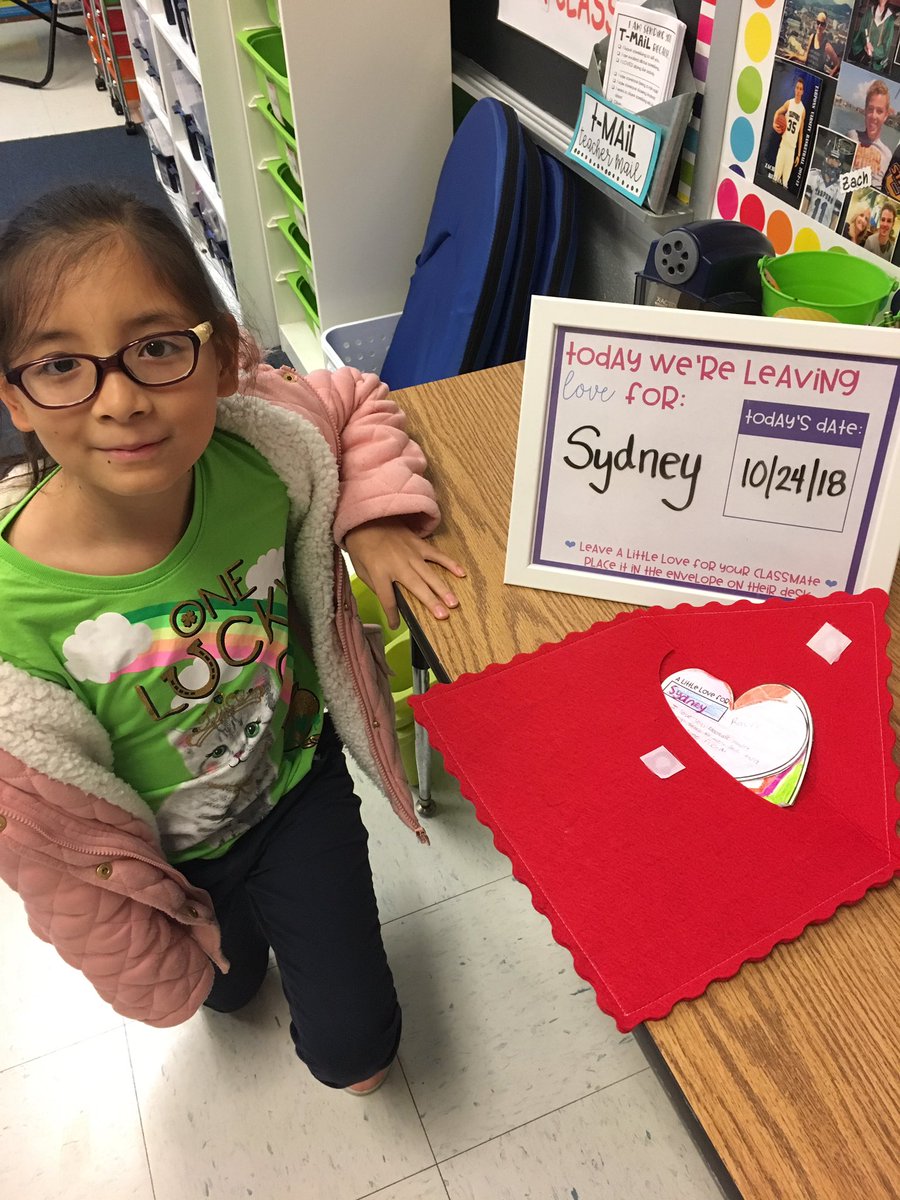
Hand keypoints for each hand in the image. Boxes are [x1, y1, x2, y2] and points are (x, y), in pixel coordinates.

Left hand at [344, 516, 465, 628]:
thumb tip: (390, 599)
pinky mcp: (418, 544)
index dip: (392, 614)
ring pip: (429, 574)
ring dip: (442, 589)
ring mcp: (411, 554)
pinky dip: (449, 563)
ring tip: (453, 602)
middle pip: (416, 587)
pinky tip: (461, 573)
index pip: (387, 599)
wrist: (366, 518)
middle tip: (443, 616)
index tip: (396, 625)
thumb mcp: (360, 569)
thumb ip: (375, 585)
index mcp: (379, 573)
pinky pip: (436, 555)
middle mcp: (398, 565)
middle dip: (430, 602)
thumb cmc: (362, 547)